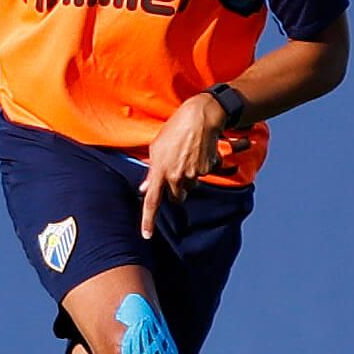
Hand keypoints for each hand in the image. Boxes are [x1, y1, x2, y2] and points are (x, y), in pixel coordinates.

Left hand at [139, 94, 248, 236]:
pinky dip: (202, 167)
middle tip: (176, 173)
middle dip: (176, 190)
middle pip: (176, 197)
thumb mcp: (157, 147)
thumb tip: (146, 188)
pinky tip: (199, 152)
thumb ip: (152, 171)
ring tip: (188, 155)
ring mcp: (193, 174)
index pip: (152, 201)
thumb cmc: (175, 129)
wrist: (200, 117)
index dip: (148, 220)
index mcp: (160, 170)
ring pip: (191, 186)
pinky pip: (204, 175)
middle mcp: (176, 176)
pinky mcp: (208, 169)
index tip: (146, 235)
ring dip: (189, 177)